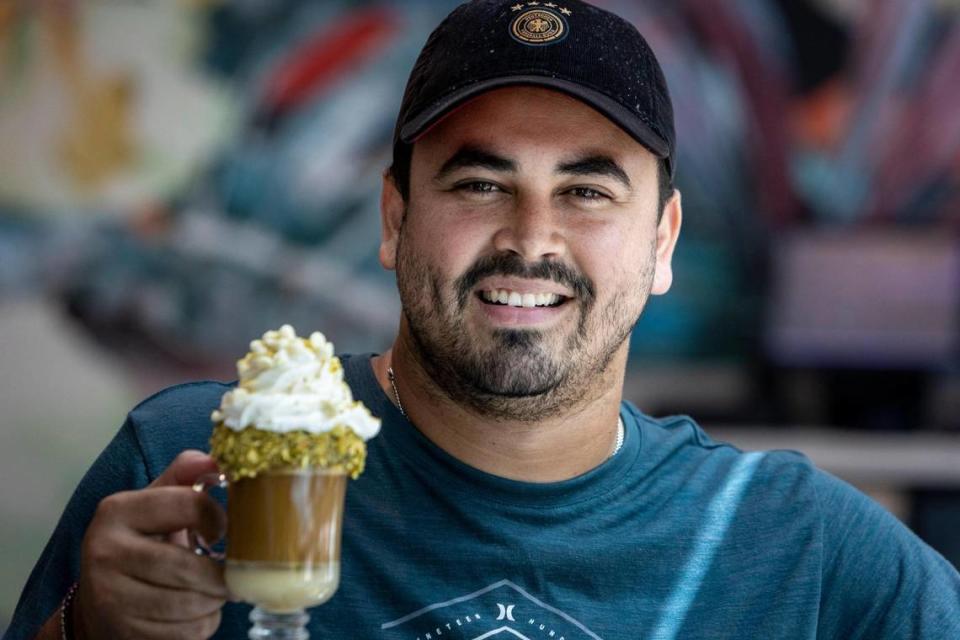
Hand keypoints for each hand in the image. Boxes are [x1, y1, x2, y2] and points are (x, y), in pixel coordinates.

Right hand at [74, 450, 228, 639]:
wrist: (100, 602)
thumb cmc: (141, 545)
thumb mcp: (154, 504)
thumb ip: (183, 477)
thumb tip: (215, 461)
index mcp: (116, 511)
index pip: (191, 505)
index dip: (219, 520)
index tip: (221, 531)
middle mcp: (105, 553)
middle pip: (192, 567)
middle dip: (221, 575)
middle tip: (231, 574)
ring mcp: (110, 598)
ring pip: (192, 603)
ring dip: (213, 600)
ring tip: (208, 591)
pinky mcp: (123, 633)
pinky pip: (186, 632)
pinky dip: (201, 624)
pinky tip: (192, 612)